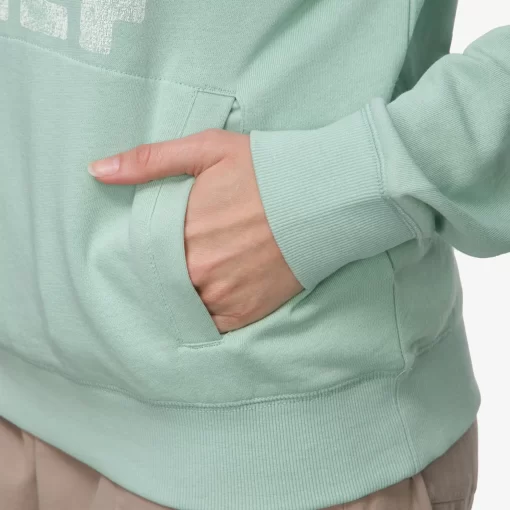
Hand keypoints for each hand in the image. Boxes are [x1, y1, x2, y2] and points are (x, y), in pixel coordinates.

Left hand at [88, 129, 303, 332]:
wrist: (322, 197)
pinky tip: (217, 295)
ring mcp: (222, 294)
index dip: (152, 247)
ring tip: (206, 274)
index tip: (166, 241)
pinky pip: (211, 326)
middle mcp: (197, 269)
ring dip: (187, 294)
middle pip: (164, 280)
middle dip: (170, 271)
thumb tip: (96, 170)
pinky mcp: (246, 312)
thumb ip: (149, 161)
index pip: (145, 251)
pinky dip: (208, 315)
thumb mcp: (207, 150)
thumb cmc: (266, 170)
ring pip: (184, 305)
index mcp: (182, 230)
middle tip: (191, 256)